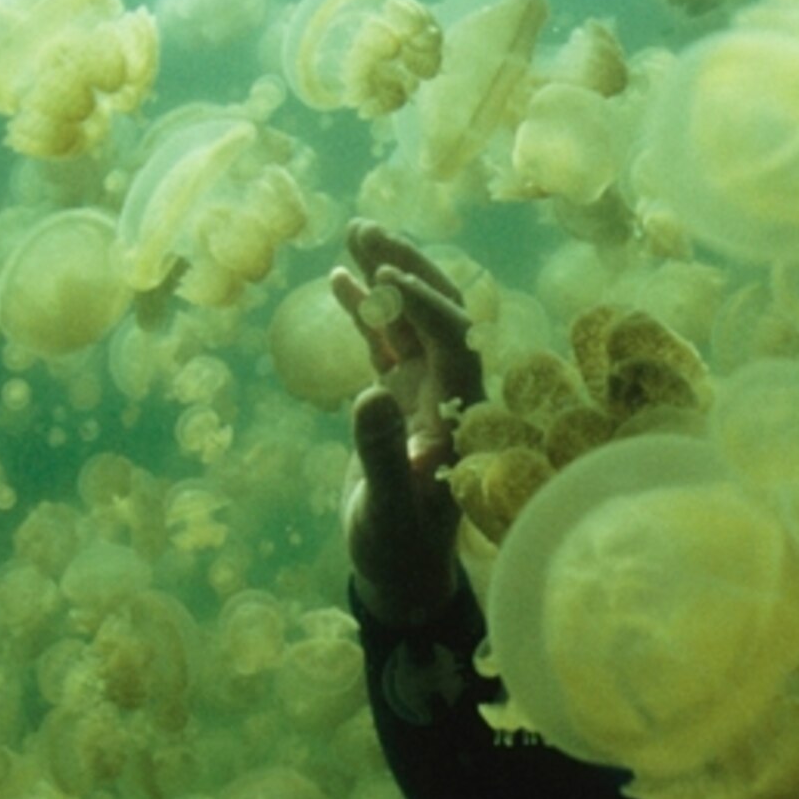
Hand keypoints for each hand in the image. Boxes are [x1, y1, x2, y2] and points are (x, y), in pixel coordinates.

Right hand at [331, 219, 485, 629]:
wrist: (401, 569)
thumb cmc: (399, 547)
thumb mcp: (386, 510)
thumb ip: (381, 456)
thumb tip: (368, 395)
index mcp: (458, 417)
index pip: (456, 344)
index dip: (427, 306)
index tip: (387, 273)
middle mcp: (449, 396)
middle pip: (441, 317)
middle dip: (409, 270)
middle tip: (368, 229)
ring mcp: (424, 394)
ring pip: (412, 321)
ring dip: (388, 277)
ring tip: (355, 231)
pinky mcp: (399, 398)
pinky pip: (387, 342)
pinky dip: (368, 309)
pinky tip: (339, 276)